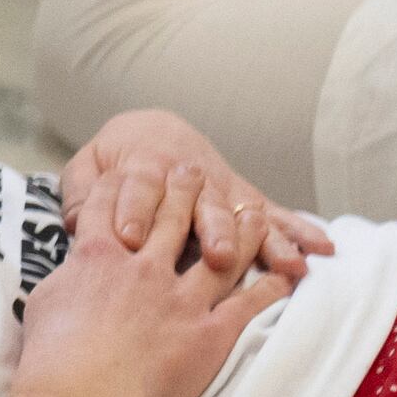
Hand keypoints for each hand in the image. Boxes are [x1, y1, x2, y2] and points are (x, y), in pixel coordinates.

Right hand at [13, 163, 284, 396]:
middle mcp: (143, 266)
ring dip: (239, 227)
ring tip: (251, 212)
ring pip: (221, 249)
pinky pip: (249, 302)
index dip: (123, 183)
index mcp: (98, 257)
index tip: (133, 170)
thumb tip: (72, 272)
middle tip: (195, 168)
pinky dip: (270, 286)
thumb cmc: (53, 357)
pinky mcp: (210, 331)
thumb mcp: (45, 302)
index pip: (112, 205)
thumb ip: (67, 278)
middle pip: (169, 213)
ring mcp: (181, 298)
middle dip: (183, 186)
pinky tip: (284, 275)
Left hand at [58, 111, 328, 284]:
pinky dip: (297, 230)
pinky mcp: (243, 199)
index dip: (134, 210)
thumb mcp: (88, 168)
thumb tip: (76, 223)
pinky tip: (320, 247)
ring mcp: (221, 188)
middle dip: (209, 228)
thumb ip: (81, 194)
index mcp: (144, 166)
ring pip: (242, 213)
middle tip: (215, 255)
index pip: (138, 186)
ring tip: (285, 264)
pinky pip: (273, 216)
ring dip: (262, 239)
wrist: (154, 132)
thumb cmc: (114, 161)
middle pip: (201, 203)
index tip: (130, 238)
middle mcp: (190, 176)